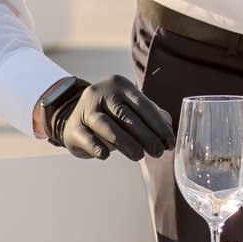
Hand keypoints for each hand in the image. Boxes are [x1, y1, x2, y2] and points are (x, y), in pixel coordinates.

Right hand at [44, 76, 173, 161]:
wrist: (77, 119)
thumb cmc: (113, 116)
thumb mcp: (132, 110)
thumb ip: (153, 118)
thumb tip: (169, 137)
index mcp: (120, 85)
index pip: (144, 106)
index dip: (159, 126)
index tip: (170, 143)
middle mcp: (101, 93)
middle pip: (126, 116)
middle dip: (146, 136)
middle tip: (157, 152)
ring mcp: (84, 109)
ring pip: (106, 125)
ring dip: (125, 143)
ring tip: (138, 156)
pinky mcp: (73, 127)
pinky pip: (85, 137)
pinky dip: (96, 146)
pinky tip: (105, 155)